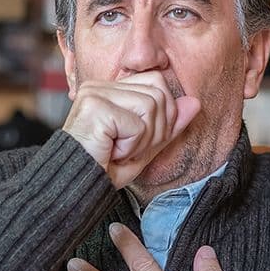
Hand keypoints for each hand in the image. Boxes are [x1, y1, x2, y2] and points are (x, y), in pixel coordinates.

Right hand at [62, 72, 200, 188]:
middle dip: (155, 129)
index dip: (162, 115)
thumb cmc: (103, 168)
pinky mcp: (95, 107)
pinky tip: (112, 152)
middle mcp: (100, 85)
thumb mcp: (144, 146)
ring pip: (151, 106)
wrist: (75, 188)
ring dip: (142, 139)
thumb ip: (169, 124)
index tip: (141, 140)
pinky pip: (137, 124)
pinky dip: (131, 145)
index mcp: (110, 88)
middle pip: (158, 93)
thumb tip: (194, 103)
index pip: (157, 82)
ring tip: (120, 150)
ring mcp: (95, 94)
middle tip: (130, 149)